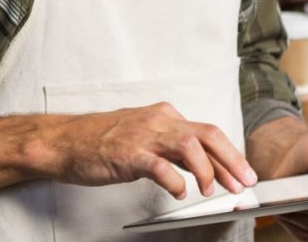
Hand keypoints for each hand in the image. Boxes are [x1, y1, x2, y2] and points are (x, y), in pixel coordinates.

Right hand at [42, 102, 258, 199]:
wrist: (63, 141)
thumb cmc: (101, 141)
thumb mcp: (144, 137)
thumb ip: (172, 148)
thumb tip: (203, 164)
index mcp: (164, 116)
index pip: (208, 132)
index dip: (231, 155)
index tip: (243, 174)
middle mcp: (158, 120)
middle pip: (208, 135)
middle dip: (232, 161)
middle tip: (244, 183)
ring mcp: (143, 135)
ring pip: (189, 146)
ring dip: (207, 170)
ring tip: (211, 190)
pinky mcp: (128, 153)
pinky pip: (160, 166)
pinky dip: (175, 181)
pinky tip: (178, 192)